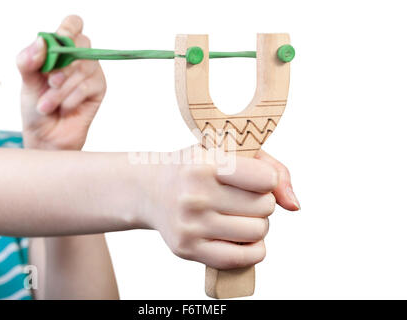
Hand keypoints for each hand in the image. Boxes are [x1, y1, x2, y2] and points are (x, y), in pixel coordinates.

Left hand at [17, 15, 105, 149]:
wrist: (47, 137)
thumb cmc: (36, 108)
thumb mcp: (26, 82)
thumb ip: (28, 60)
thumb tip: (41, 42)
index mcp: (61, 50)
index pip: (73, 24)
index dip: (68, 29)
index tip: (58, 41)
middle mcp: (79, 58)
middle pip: (81, 43)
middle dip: (61, 65)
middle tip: (49, 82)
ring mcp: (92, 73)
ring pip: (81, 68)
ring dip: (60, 90)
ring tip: (46, 105)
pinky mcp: (99, 90)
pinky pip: (87, 86)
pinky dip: (70, 99)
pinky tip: (63, 108)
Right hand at [142, 147, 298, 269]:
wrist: (151, 190)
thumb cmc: (197, 170)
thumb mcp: (229, 153)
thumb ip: (272, 169)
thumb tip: (294, 205)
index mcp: (205, 164)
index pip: (266, 179)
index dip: (266, 179)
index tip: (253, 178)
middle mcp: (195, 195)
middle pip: (265, 207)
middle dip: (261, 202)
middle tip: (241, 198)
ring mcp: (190, 225)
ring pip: (258, 232)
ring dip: (256, 224)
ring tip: (237, 215)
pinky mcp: (188, 249)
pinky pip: (243, 258)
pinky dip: (253, 249)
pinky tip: (240, 237)